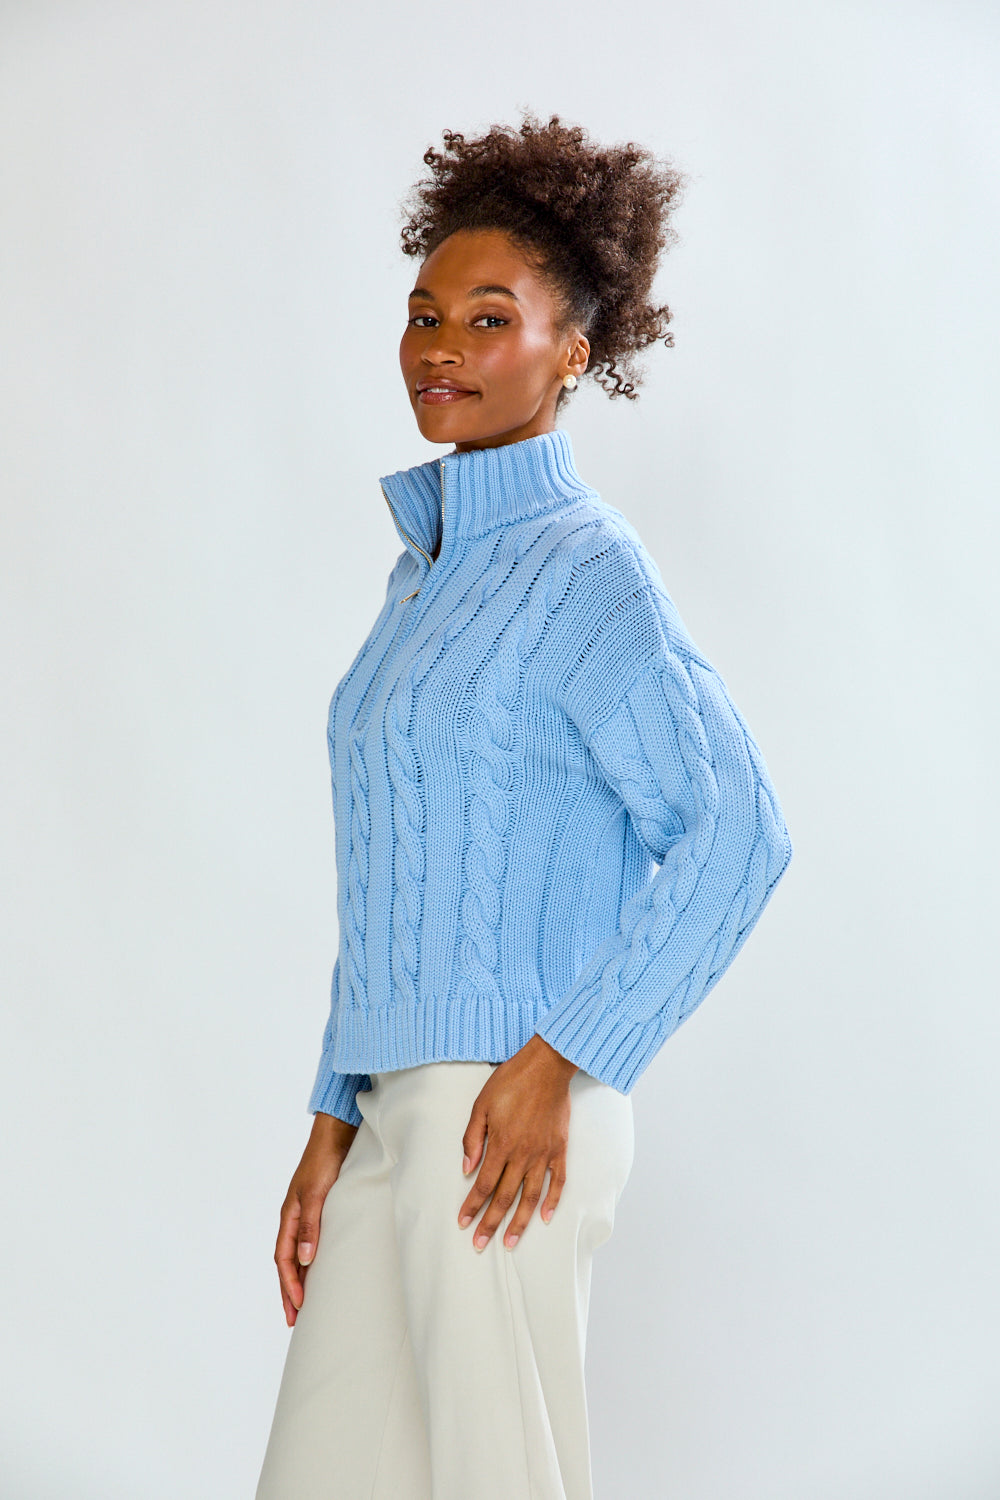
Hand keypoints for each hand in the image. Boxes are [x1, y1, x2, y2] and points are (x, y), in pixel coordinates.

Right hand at [274, 1111, 358, 1325]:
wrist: (336, 1134)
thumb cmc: (324, 1160)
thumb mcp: (316, 1193)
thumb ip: (310, 1225)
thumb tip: (303, 1260)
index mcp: (289, 1216)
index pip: (283, 1258)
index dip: (289, 1284)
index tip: (297, 1307)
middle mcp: (295, 1218)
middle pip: (287, 1262)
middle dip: (289, 1290)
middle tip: (294, 1319)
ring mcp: (307, 1214)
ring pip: (298, 1254)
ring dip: (300, 1278)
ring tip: (305, 1303)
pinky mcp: (321, 1209)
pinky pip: (311, 1242)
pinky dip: (312, 1261)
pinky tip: (320, 1270)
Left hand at [457, 1035, 578, 1252]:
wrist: (546, 1066)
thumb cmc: (510, 1081)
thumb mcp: (481, 1105)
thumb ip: (472, 1139)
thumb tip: (467, 1169)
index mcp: (501, 1144)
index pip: (484, 1185)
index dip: (472, 1206)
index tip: (463, 1223)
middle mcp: (523, 1154)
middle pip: (505, 1197)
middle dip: (491, 1223)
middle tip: (479, 1244)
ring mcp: (544, 1153)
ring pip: (531, 1197)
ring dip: (520, 1222)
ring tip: (511, 1242)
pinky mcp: (560, 1149)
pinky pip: (558, 1181)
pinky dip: (553, 1201)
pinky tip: (546, 1218)